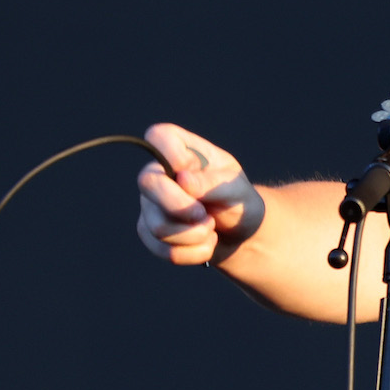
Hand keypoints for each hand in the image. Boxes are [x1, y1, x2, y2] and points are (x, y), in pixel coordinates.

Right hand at [135, 123, 264, 265]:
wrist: (240, 235)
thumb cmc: (239, 201)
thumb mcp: (237, 189)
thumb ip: (213, 183)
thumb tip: (183, 180)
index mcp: (182, 152)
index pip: (158, 136)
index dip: (170, 152)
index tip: (189, 168)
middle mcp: (158, 175)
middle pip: (148, 184)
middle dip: (182, 207)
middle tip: (206, 216)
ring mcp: (149, 204)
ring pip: (158, 225)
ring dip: (194, 235)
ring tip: (211, 229)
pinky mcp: (149, 232)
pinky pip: (163, 249)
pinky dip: (193, 252)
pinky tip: (206, 244)